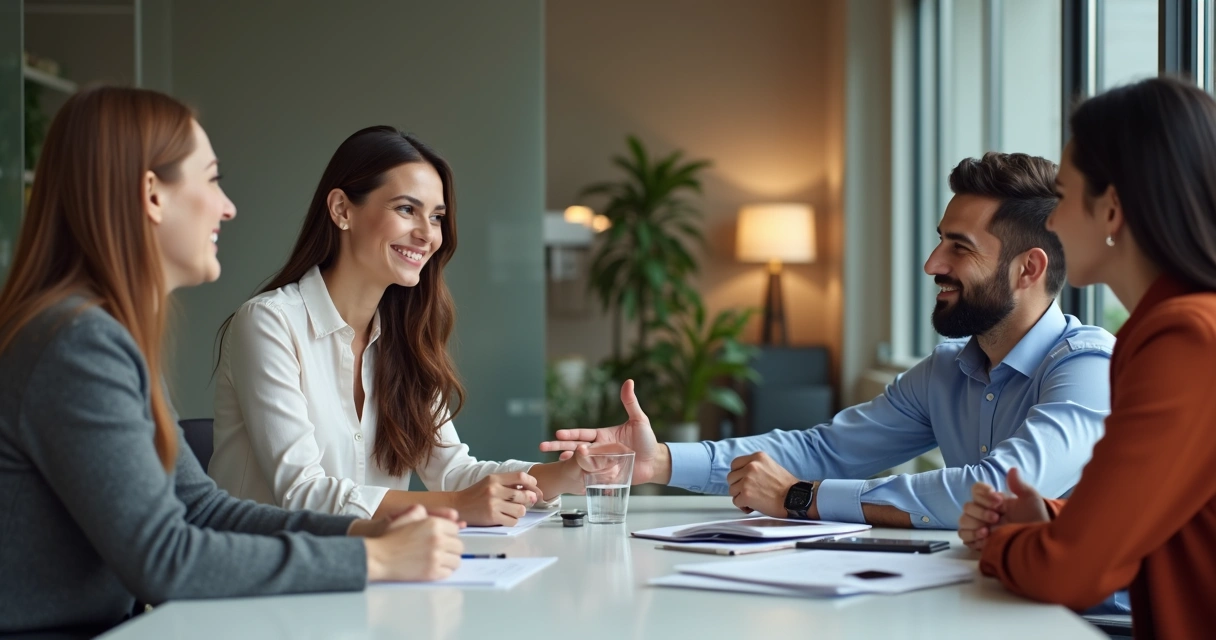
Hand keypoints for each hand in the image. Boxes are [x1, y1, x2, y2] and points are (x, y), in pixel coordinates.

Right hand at [365, 505, 463, 581]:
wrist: (379, 558)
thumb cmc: (390, 538)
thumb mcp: (406, 517)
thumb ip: (424, 513)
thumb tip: (451, 516)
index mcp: (433, 524)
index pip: (455, 529)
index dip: (448, 534)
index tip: (443, 538)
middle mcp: (438, 540)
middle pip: (459, 545)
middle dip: (451, 547)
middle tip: (442, 550)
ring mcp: (436, 557)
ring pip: (457, 560)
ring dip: (450, 559)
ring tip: (440, 559)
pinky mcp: (432, 573)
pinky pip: (449, 572)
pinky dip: (444, 570)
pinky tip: (436, 567)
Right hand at [452, 472, 538, 526]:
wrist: (457, 506)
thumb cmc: (475, 494)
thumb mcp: (489, 482)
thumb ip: (507, 483)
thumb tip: (531, 490)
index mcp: (494, 478)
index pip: (521, 477)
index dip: (532, 483)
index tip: (534, 488)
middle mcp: (494, 490)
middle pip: (524, 495)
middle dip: (529, 499)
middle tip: (527, 502)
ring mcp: (493, 504)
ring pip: (521, 510)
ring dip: (520, 511)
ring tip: (513, 511)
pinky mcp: (492, 517)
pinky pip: (513, 521)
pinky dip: (512, 520)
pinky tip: (506, 518)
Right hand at [539, 380, 661, 483]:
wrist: (655, 461)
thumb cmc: (647, 440)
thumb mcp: (639, 420)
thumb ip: (630, 403)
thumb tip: (629, 382)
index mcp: (603, 436)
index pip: (583, 434)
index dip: (571, 434)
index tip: (558, 433)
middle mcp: (599, 450)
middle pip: (576, 447)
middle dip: (559, 447)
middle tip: (542, 446)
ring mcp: (601, 464)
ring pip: (580, 462)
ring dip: (567, 461)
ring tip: (554, 461)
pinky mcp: (606, 476)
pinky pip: (591, 476)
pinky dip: (580, 477)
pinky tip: (571, 478)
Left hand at [726, 451, 799, 517]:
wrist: (795, 497)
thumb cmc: (786, 486)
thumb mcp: (770, 466)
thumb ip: (755, 467)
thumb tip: (741, 474)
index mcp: (757, 457)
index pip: (735, 464)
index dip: (737, 474)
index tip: (742, 480)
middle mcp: (751, 466)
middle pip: (731, 477)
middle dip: (737, 486)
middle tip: (748, 492)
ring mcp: (747, 480)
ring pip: (732, 490)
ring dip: (740, 496)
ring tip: (753, 499)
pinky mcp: (746, 494)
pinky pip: (736, 502)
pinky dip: (743, 506)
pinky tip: (753, 506)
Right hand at [958, 468, 1049, 550]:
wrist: (1038, 542)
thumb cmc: (1035, 520)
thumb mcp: (1031, 500)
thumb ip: (1020, 485)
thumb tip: (1012, 469)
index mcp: (993, 501)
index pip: (976, 490)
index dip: (982, 493)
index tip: (997, 499)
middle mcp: (984, 512)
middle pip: (968, 505)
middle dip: (981, 511)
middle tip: (997, 517)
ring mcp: (980, 527)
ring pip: (963, 520)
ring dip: (974, 523)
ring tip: (989, 530)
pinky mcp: (978, 541)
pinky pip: (963, 536)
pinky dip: (971, 536)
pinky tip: (985, 538)